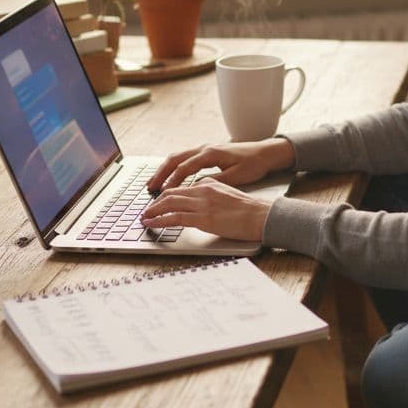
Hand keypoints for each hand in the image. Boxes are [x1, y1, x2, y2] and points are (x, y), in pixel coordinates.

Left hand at [141, 178, 271, 241]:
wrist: (262, 216)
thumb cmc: (250, 210)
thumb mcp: (229, 194)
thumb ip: (213, 194)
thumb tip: (201, 202)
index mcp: (209, 184)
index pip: (181, 187)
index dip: (165, 195)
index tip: (158, 203)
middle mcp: (203, 190)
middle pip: (170, 193)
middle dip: (155, 202)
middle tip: (146, 210)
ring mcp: (202, 204)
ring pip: (169, 203)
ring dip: (153, 211)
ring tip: (144, 218)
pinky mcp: (203, 218)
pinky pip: (174, 217)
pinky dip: (159, 220)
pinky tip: (152, 223)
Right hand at [147, 138, 295, 193]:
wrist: (265, 152)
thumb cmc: (253, 164)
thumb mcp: (236, 176)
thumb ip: (214, 182)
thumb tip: (195, 188)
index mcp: (210, 153)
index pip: (184, 167)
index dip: (172, 181)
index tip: (162, 194)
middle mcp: (205, 148)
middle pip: (175, 159)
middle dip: (160, 174)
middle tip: (150, 188)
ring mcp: (205, 148)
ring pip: (177, 157)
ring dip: (164, 169)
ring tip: (154, 183)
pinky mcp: (207, 152)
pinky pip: (184, 158)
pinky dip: (173, 167)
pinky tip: (169, 177)